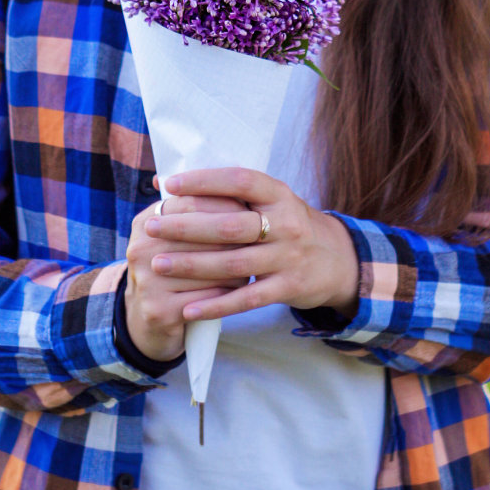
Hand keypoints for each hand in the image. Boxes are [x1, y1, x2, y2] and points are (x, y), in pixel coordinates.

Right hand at [124, 188, 249, 362]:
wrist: (153, 319)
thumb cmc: (176, 267)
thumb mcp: (176, 236)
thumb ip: (197, 210)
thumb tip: (241, 188)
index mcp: (146, 221)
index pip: (190, 202)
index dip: (223, 203)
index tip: (251, 207)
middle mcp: (140, 248)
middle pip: (200, 234)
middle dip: (234, 235)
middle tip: (260, 235)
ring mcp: (147, 281)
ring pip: (207, 267)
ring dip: (236, 265)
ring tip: (256, 262)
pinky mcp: (159, 310)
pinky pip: (206, 297)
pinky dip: (229, 294)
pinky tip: (242, 290)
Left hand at [146, 168, 359, 325]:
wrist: (338, 259)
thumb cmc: (288, 223)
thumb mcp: (271, 201)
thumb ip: (230, 194)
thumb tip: (169, 183)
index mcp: (279, 194)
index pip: (239, 181)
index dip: (204, 181)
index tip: (170, 184)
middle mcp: (286, 223)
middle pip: (230, 225)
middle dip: (186, 227)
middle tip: (151, 226)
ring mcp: (288, 257)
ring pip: (233, 263)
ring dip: (192, 265)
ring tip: (158, 264)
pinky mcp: (288, 288)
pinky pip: (247, 299)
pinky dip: (216, 305)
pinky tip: (189, 308)